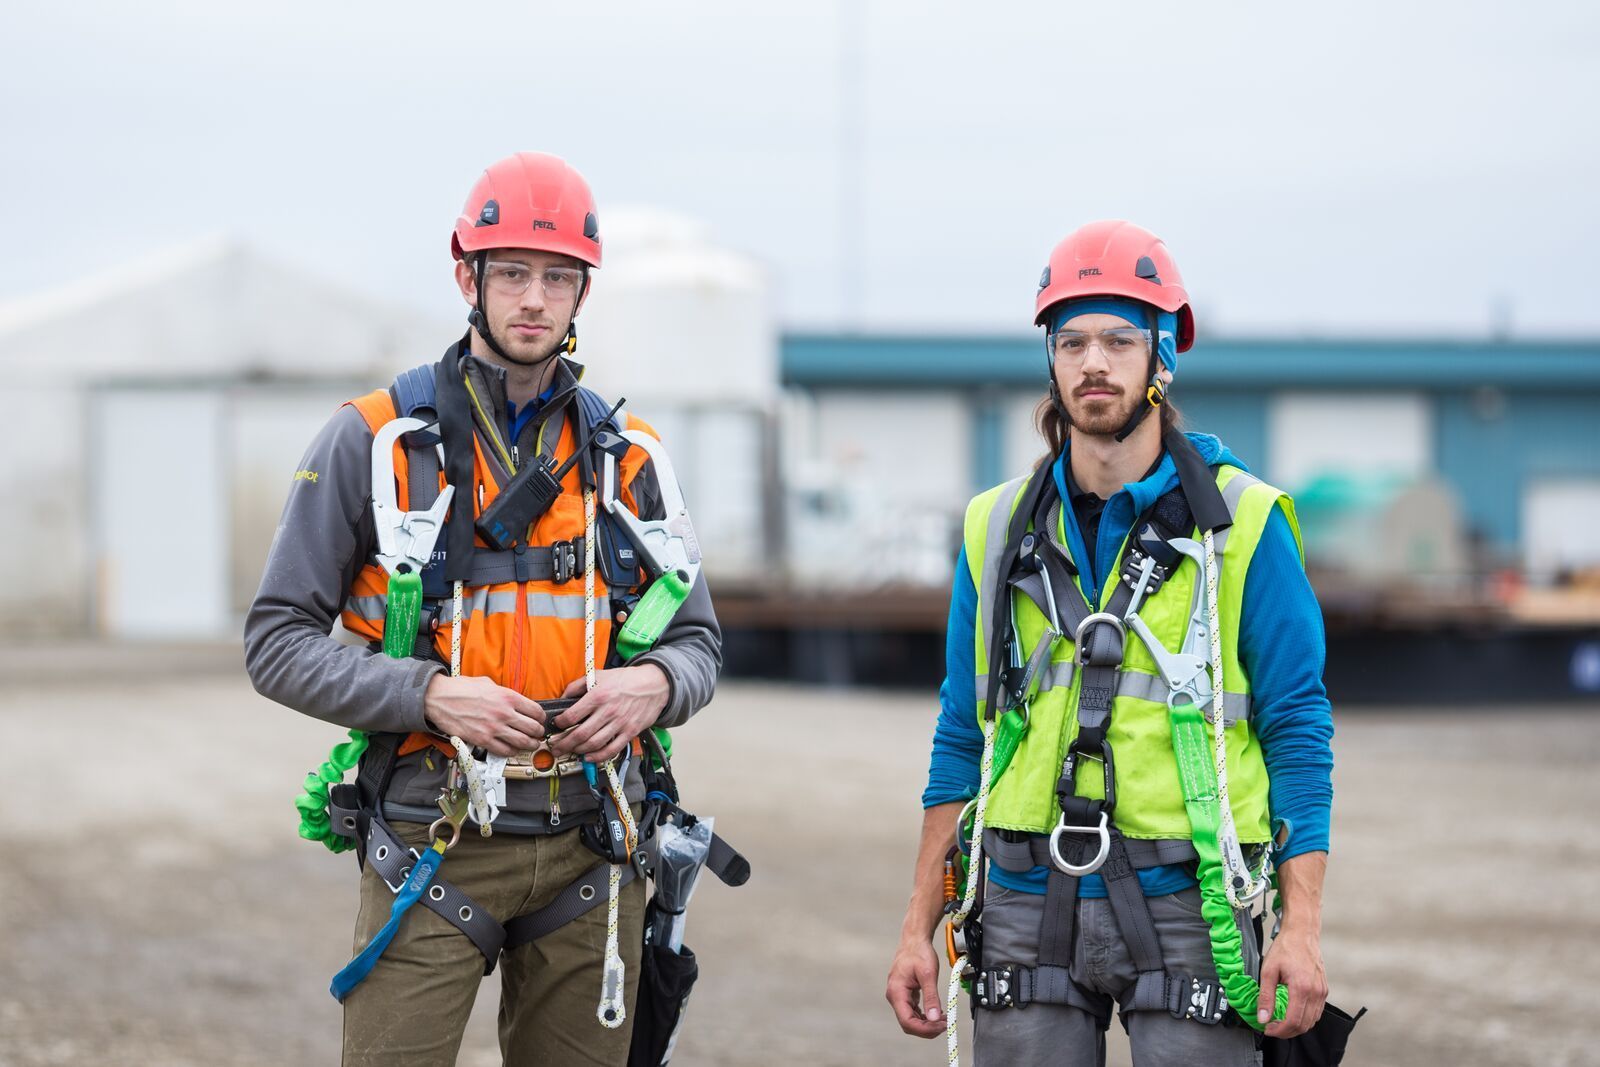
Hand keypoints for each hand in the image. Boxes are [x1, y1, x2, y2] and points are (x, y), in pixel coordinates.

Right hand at [422, 674, 545, 756]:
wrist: (439, 698)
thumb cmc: (461, 689)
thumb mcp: (488, 683)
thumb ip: (504, 693)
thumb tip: (515, 701)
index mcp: (507, 697)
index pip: (536, 710)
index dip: (541, 717)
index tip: (540, 720)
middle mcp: (503, 713)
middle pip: (532, 728)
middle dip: (538, 733)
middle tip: (538, 734)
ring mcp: (493, 728)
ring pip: (522, 742)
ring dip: (530, 745)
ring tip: (531, 744)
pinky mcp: (482, 740)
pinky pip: (504, 751)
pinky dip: (512, 752)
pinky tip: (513, 749)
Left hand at [546, 664, 668, 762]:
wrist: (654, 684)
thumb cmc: (626, 679)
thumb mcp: (598, 675)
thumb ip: (577, 685)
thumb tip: (562, 698)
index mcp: (598, 695)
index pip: (572, 715)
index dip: (560, 724)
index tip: (556, 726)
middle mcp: (608, 711)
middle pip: (580, 734)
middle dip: (564, 744)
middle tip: (556, 747)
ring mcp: (620, 723)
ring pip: (594, 744)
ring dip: (578, 751)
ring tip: (571, 751)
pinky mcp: (630, 732)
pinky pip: (612, 750)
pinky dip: (598, 757)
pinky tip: (589, 757)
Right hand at [886, 936, 945, 1037]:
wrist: (914, 939)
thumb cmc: (918, 952)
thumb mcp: (928, 974)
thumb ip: (931, 997)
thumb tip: (935, 1018)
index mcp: (896, 992)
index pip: (907, 1021)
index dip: (924, 1029)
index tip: (940, 1027)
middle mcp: (895, 996)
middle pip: (908, 1023)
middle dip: (927, 1028)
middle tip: (945, 1024)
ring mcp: (899, 996)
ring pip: (911, 1019)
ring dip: (927, 1023)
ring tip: (943, 1019)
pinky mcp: (905, 995)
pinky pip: (913, 1012)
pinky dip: (925, 1016)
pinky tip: (936, 1014)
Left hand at [1259, 924, 1327, 1037]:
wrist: (1302, 934)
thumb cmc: (1285, 948)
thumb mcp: (1268, 970)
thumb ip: (1265, 996)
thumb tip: (1262, 1017)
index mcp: (1302, 988)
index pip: (1293, 1021)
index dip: (1279, 1031)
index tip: (1267, 1029)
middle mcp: (1316, 992)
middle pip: (1304, 1025)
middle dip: (1286, 1032)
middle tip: (1271, 1028)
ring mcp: (1322, 992)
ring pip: (1312, 1021)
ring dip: (1296, 1027)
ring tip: (1279, 1022)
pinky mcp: (1324, 990)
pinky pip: (1316, 1012)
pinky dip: (1304, 1018)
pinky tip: (1292, 1014)